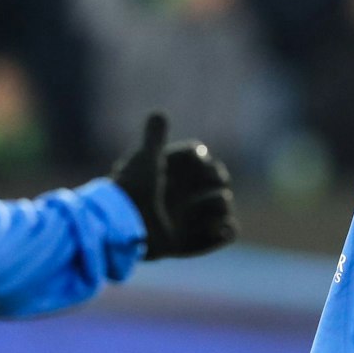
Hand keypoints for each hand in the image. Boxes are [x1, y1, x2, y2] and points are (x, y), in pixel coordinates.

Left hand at [111, 112, 237, 258]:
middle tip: (209, 182)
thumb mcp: (145, 159)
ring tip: (200, 211)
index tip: (197, 161)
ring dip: (218, 205)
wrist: (125, 225)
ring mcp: (190, 218)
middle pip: (219, 179)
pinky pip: (228, 232)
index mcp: (173, 174)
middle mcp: (183, 195)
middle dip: (217, 179)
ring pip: (224, 204)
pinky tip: (218, 227)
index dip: (203, 161)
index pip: (202, 160)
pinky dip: (227, 230)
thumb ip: (153, 137)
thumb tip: (160, 112)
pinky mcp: (194, 240)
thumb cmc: (133, 189)